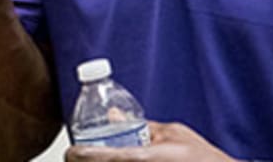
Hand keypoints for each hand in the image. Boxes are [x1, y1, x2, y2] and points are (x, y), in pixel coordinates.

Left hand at [65, 122, 234, 160]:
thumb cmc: (202, 159)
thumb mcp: (171, 133)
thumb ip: (140, 126)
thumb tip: (112, 116)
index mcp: (142, 158)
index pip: (98, 158)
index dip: (77, 156)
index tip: (71, 153)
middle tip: (79, 157)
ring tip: (96, 158)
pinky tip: (114, 160)